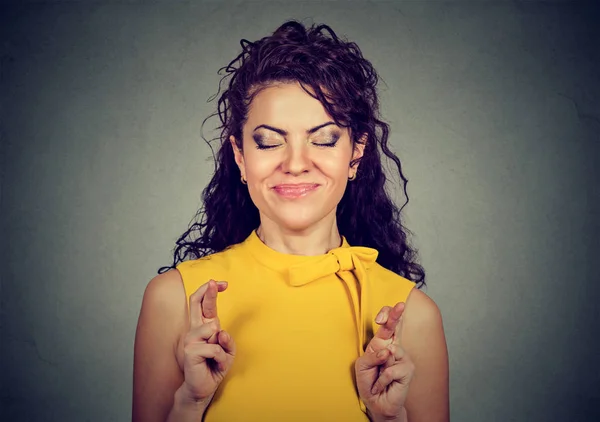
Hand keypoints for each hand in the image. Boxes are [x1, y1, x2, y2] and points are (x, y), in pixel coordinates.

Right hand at [179, 279, 235, 406]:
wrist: (202, 388)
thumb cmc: (214, 367)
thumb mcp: (228, 352)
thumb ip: (227, 340)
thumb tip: (220, 331)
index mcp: (203, 327)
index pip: (202, 304)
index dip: (210, 291)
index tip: (222, 283)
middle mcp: (194, 330)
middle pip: (196, 303)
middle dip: (207, 292)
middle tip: (215, 283)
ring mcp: (190, 339)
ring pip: (213, 327)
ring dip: (222, 345)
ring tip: (217, 358)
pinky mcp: (190, 351)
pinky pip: (215, 348)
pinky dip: (221, 358)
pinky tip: (215, 365)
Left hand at [355, 302, 413, 420]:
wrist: (375, 401)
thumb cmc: (368, 381)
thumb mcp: (362, 366)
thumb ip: (372, 355)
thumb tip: (388, 350)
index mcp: (380, 343)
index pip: (386, 325)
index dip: (386, 316)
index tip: (381, 317)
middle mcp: (393, 347)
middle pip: (395, 326)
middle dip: (396, 315)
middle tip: (401, 304)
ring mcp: (402, 357)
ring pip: (392, 351)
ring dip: (380, 368)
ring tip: (379, 377)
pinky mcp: (408, 369)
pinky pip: (392, 369)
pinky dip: (383, 379)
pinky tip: (383, 385)